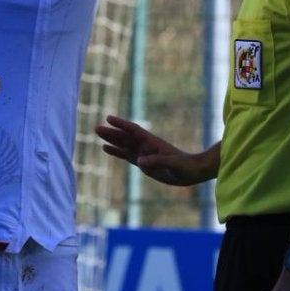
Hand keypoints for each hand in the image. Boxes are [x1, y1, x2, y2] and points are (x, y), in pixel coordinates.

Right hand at [95, 115, 214, 185]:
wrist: (193, 172)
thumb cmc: (186, 167)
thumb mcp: (174, 165)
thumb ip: (158, 161)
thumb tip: (140, 161)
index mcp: (153, 143)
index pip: (134, 131)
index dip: (121, 125)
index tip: (109, 118)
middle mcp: (146, 146)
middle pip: (125, 137)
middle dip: (111, 132)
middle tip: (96, 128)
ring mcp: (144, 154)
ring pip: (124, 145)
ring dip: (111, 140)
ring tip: (97, 134)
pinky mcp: (143, 163)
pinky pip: (126, 156)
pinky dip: (116, 152)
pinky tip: (106, 148)